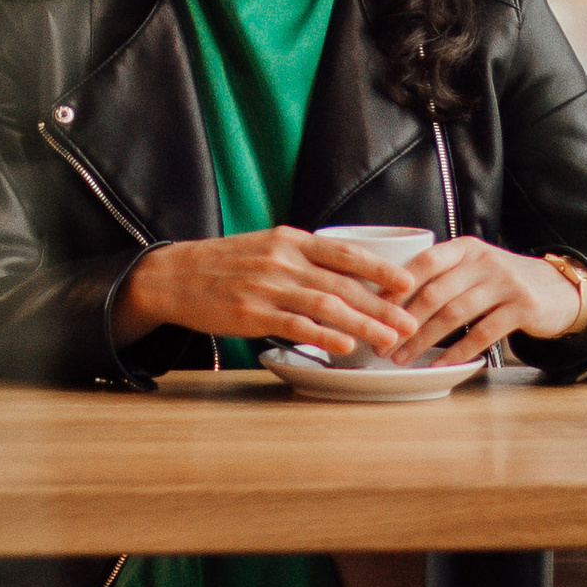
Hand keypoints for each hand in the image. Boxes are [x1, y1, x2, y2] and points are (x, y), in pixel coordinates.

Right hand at [115, 227, 422, 358]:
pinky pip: (295, 325)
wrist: (176, 276)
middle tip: (410, 322)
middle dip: (382, 305)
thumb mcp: (268, 247)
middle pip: (343, 283)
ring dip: (362, 325)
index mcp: (291, 240)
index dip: (380, 268)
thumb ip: (304, 259)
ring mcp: (267, 286)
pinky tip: (345, 346)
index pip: (346, 252)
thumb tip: (348, 277)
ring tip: (388, 340)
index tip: (409, 283)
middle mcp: (283, 260)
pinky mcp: (251, 313)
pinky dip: (324, 336)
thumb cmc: (227, 265)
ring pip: (326, 305)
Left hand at [389, 239, 586, 363]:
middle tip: (381, 344)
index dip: (397, 287)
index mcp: (466, 248)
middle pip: (435, 292)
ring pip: (455, 314)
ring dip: (424, 340)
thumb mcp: (475, 267)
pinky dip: (456, 352)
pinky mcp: (523, 307)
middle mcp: (485, 260)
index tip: (374, 311)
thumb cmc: (503, 283)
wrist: (559, 290)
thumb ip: (443, 275)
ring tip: (402, 358)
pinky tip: (438, 365)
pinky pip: (483, 333)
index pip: (425, 262)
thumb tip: (389, 300)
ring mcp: (506, 283)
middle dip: (404, 322)